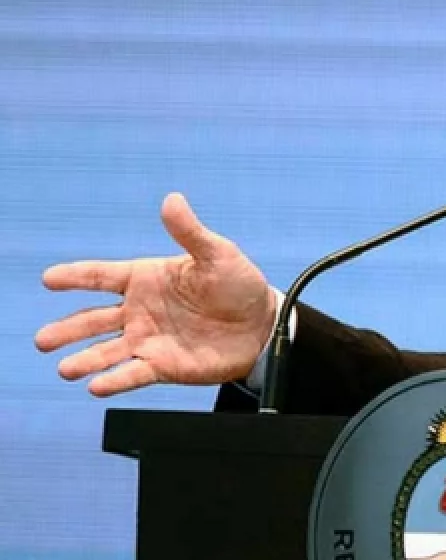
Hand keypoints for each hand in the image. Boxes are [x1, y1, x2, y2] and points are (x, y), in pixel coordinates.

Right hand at [34, 193, 276, 395]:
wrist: (262, 326)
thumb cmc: (239, 285)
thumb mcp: (217, 255)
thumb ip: (190, 233)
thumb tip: (172, 200)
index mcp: (145, 279)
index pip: (101, 276)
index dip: (75, 276)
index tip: (48, 279)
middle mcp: (139, 311)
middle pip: (92, 319)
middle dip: (67, 329)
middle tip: (42, 340)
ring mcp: (147, 339)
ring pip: (105, 351)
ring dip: (84, 360)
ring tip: (65, 369)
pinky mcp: (161, 366)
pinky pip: (132, 374)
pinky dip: (114, 380)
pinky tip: (97, 386)